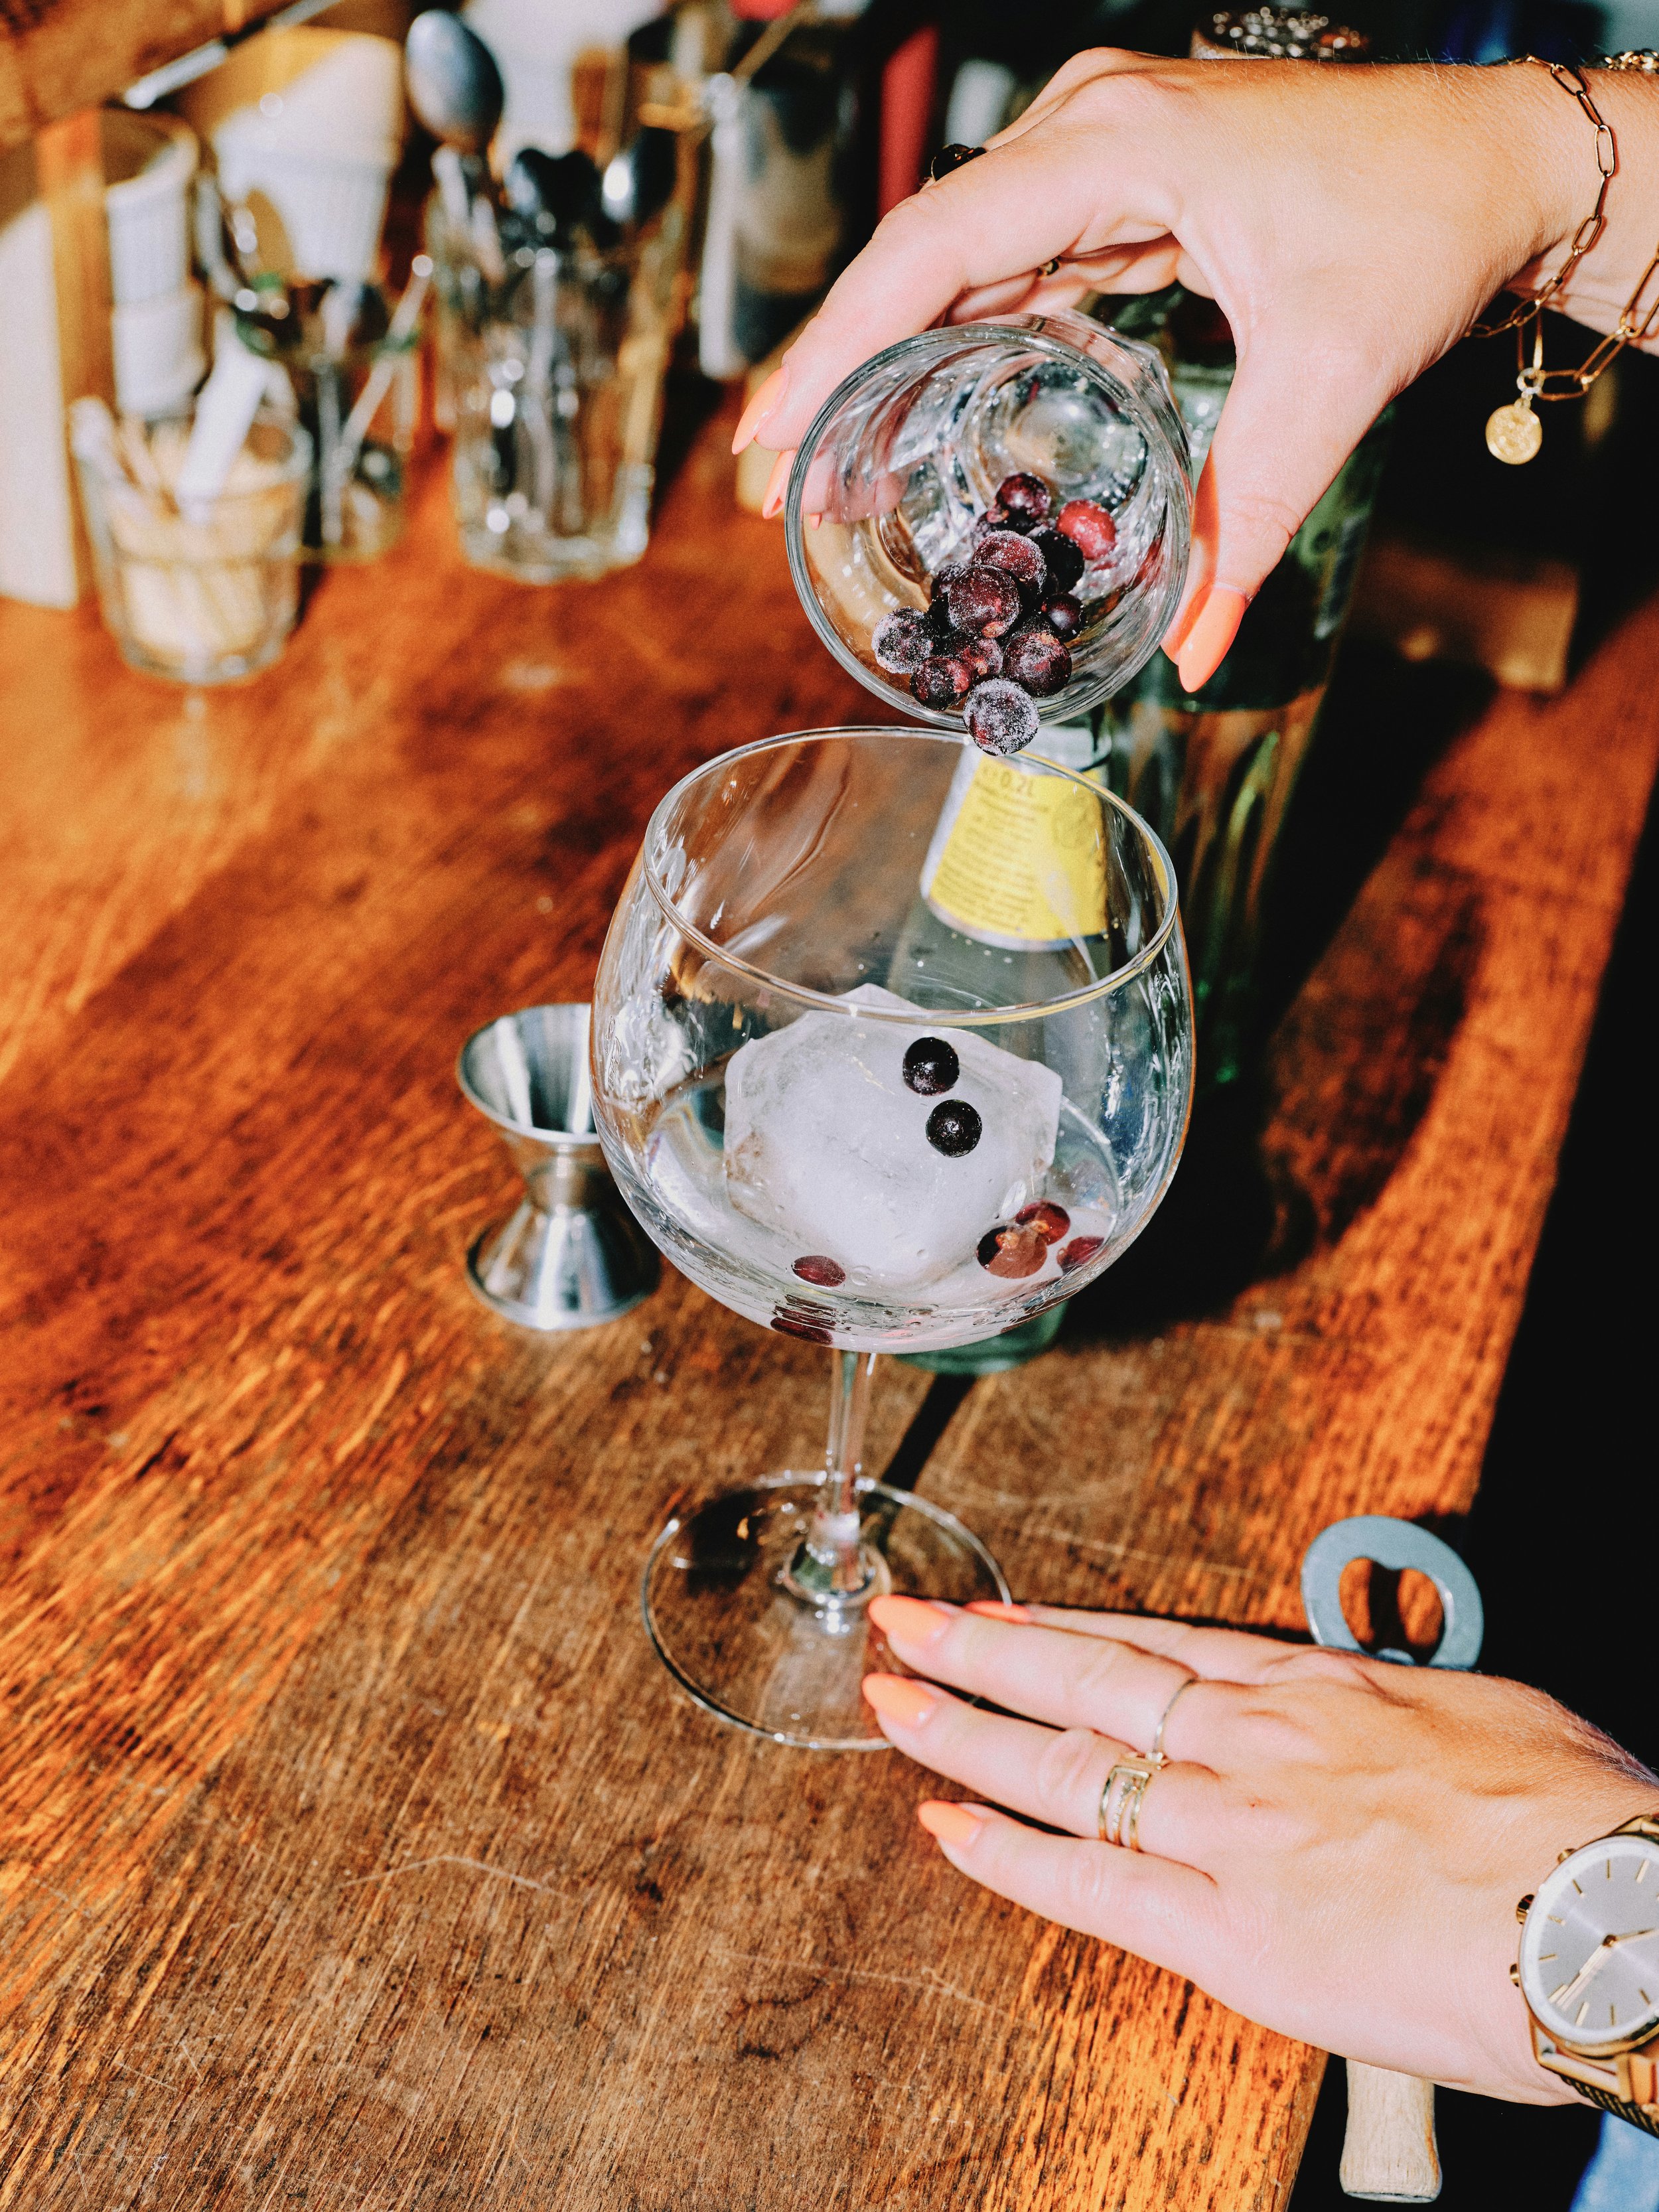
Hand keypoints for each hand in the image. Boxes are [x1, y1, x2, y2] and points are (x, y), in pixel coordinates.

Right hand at [737, 56, 1658, 686]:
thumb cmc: (1422, 226)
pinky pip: (1005, 257)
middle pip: (918, 252)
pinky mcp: (1117, 181)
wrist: (1499, 157)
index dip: (836, 346)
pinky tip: (914, 400)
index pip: (932, 250)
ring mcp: (1098, 147)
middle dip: (836, 365)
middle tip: (770, 479)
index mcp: (1116, 147)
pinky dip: (950, 329)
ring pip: (953, 255)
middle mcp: (1088, 126)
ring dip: (882, 351)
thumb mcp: (1326, 383)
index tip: (771, 438)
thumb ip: (1244, 522)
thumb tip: (1193, 651)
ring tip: (818, 456)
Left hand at [861, 1594, 1656, 2100]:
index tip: (1003, 1612)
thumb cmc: (1576, 1822)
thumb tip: (1367, 1719)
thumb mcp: (1480, 1721)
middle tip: (905, 1620)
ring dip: (970, 1732)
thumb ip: (1389, 1716)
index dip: (1068, 1629)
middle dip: (986, 1649)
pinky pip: (1096, 1887)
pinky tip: (948, 1830)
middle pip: (1091, 1682)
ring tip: (894, 1700)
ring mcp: (1239, 1832)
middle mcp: (1259, 1744)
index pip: (1159, 1647)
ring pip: (1071, 1769)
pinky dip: (1011, 1856)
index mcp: (1320, 1689)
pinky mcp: (1239, 1935)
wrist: (1620, 1912)